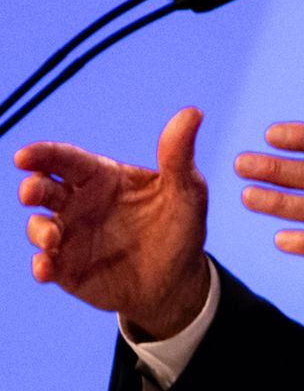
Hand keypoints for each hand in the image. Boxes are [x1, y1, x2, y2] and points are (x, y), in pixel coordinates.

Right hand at [15, 107, 211, 339]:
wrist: (179, 279)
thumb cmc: (181, 225)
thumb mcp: (186, 190)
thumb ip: (179, 155)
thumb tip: (193, 111)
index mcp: (103, 177)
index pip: (67, 159)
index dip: (43, 154)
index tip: (23, 156)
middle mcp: (80, 204)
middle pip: (43, 189)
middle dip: (31, 188)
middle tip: (30, 192)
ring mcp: (71, 237)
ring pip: (39, 227)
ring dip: (39, 230)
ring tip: (54, 238)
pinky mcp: (68, 269)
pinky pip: (45, 265)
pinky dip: (41, 266)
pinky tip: (46, 268)